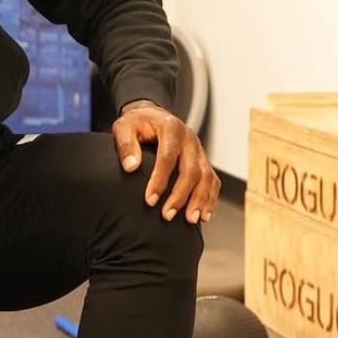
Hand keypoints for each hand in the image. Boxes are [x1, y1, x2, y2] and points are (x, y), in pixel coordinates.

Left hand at [112, 100, 219, 225]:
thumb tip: (131, 167)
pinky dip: (210, 198)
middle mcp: (189, 139)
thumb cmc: (137, 124)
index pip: (168, 157)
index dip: (160, 180)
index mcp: (171, 128)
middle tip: (167, 215)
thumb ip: (126, 145)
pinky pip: (212, 180)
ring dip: (199, 200)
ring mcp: (199, 150)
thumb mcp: (125, 127)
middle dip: (180, 195)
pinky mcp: (203, 160)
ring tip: (190, 220)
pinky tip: (203, 215)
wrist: (151, 117)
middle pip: (191, 170)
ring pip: (206, 177)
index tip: (150, 200)